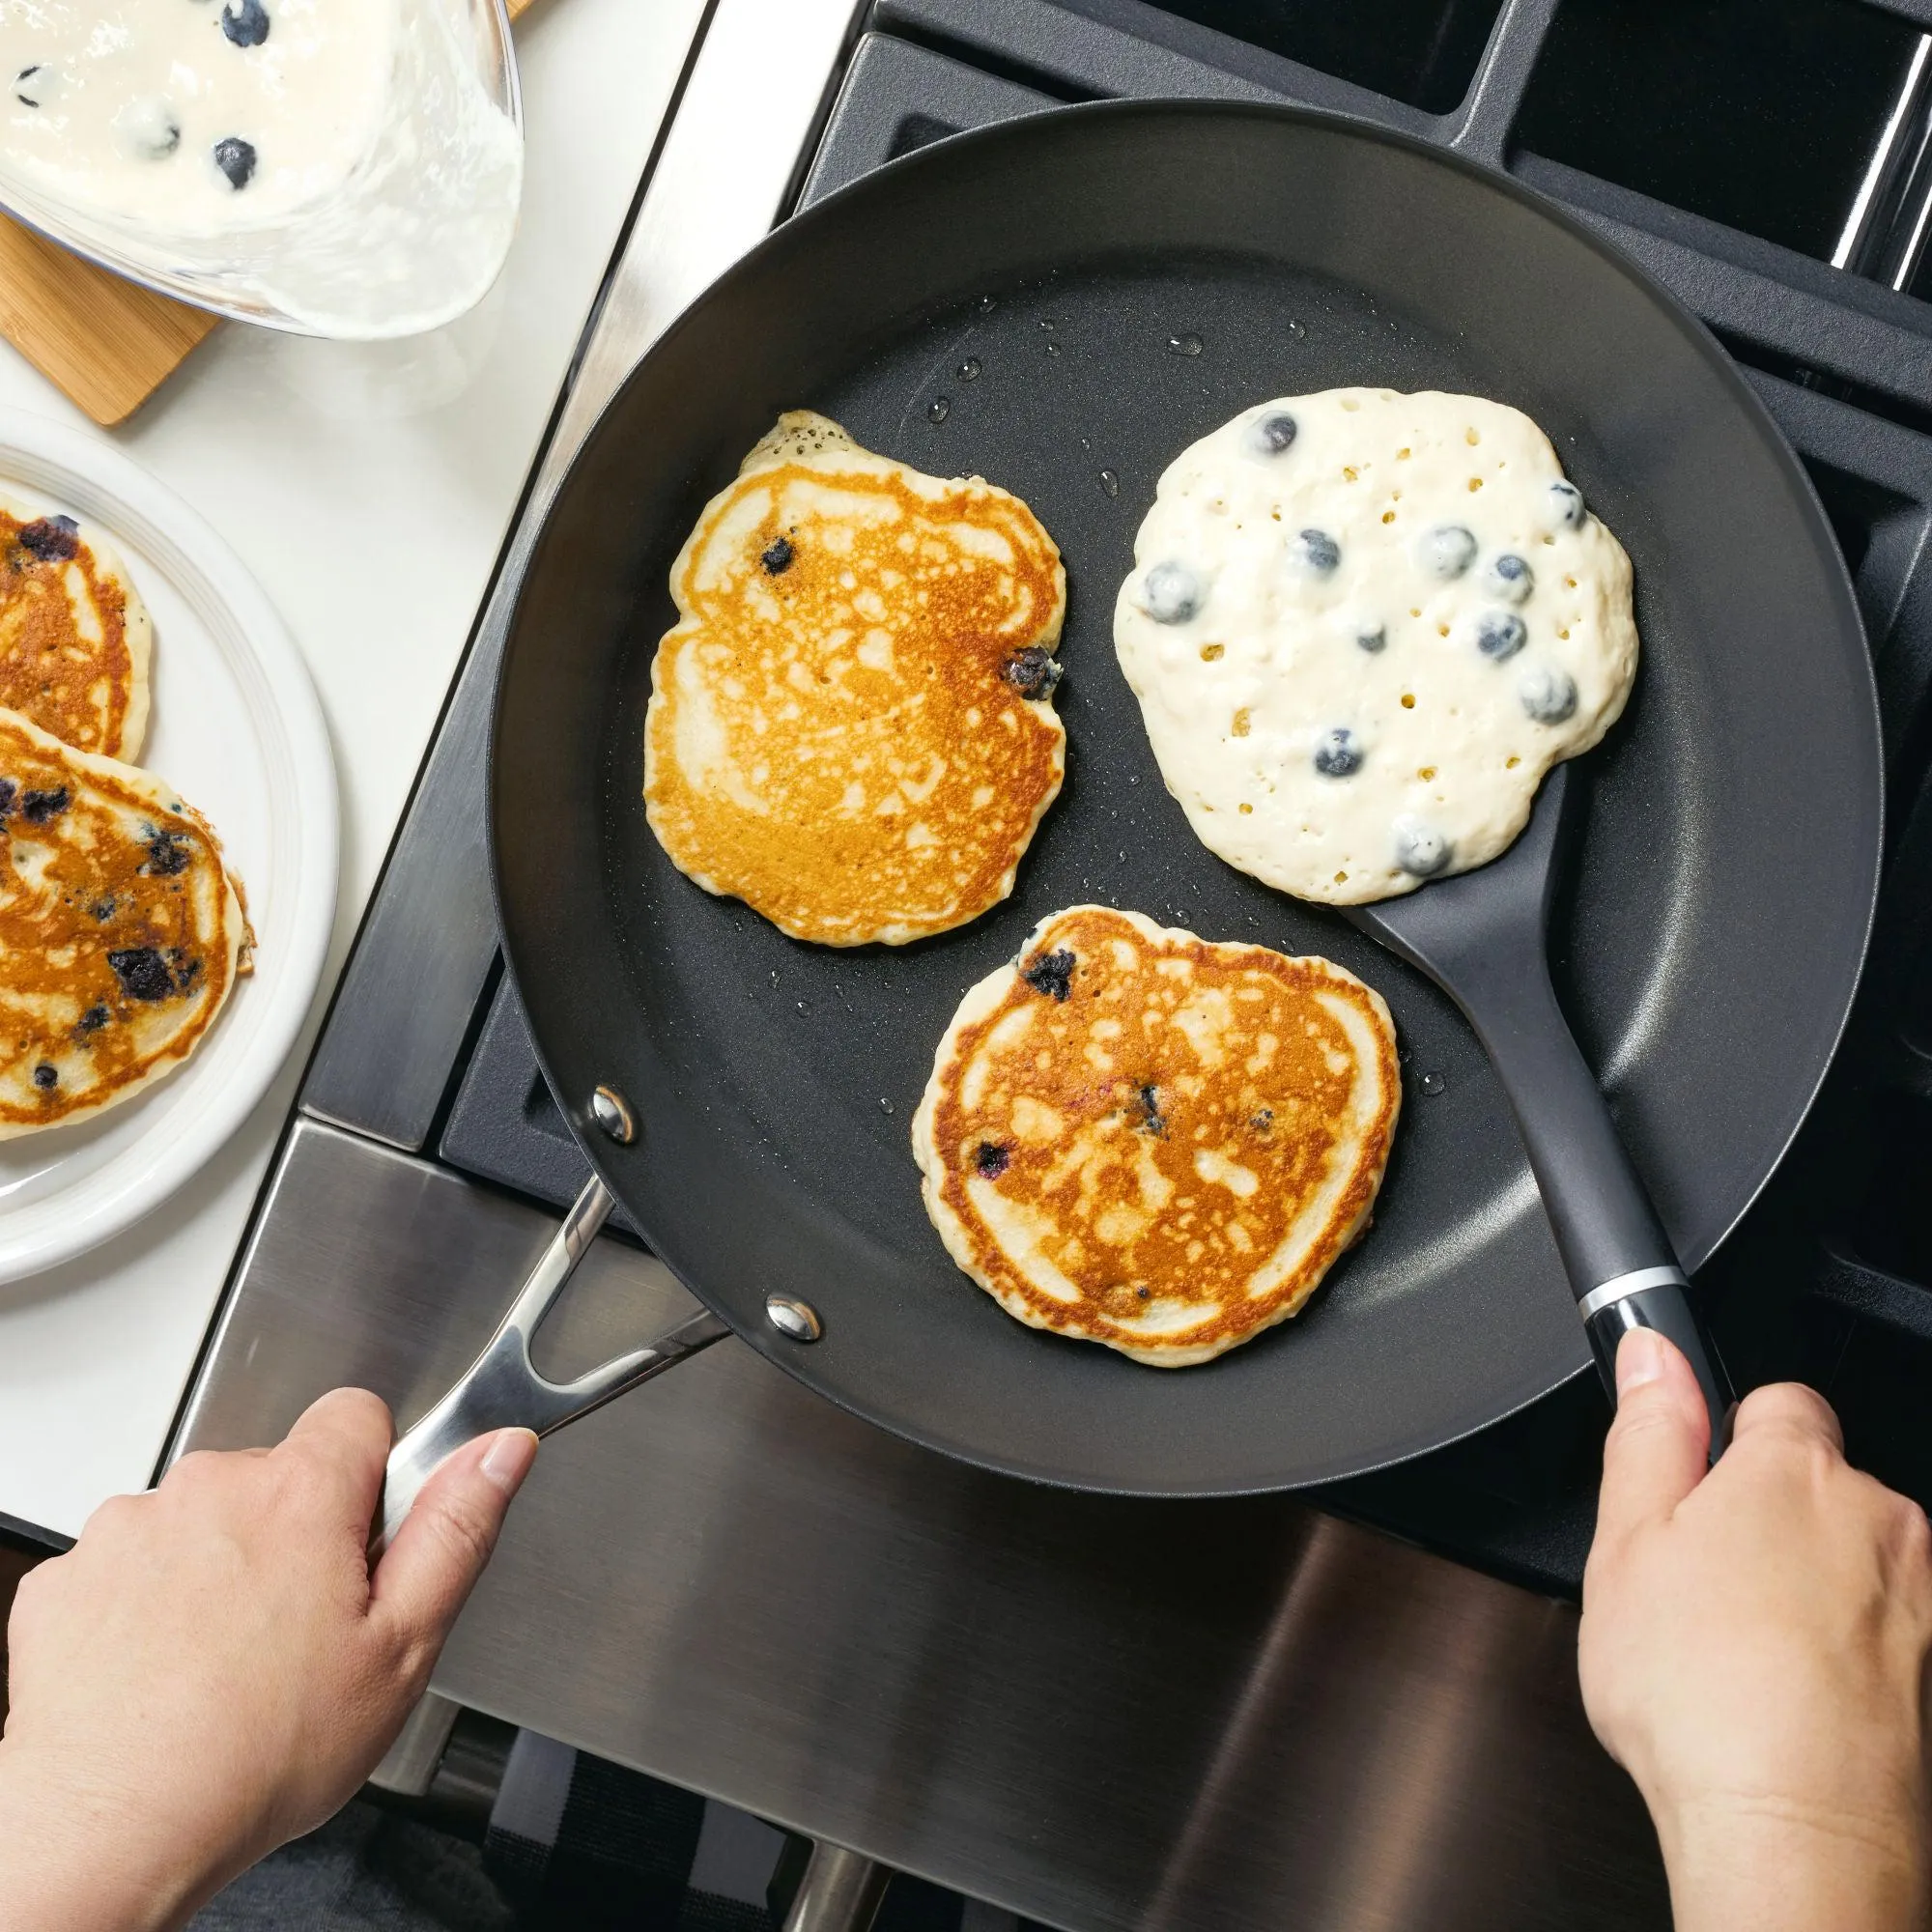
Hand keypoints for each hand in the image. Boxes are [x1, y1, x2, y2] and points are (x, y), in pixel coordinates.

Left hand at [0, 1390, 535, 1931]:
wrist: (112, 1834)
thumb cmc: (259, 1754)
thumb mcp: (402, 1647)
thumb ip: (456, 1530)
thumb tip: (501, 1448)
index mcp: (300, 1495)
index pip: (357, 1415)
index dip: (375, 1475)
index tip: (367, 1541)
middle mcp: (209, 1490)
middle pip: (278, 1475)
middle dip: (296, 1533)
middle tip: (304, 1628)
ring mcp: (129, 1530)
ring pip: (202, 1521)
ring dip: (219, 1568)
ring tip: (228, 1663)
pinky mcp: (65, 1580)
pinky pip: (128, 1565)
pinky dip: (146, 1606)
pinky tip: (165, 1673)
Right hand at [1580, 1330, 1931, 1931]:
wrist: (1796, 1833)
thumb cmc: (1705, 1696)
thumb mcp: (1626, 1541)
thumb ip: (1648, 1432)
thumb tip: (1651, 1354)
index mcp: (1796, 1469)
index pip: (1773, 1400)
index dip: (1721, 1441)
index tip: (1689, 1489)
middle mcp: (1879, 1517)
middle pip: (1812, 1485)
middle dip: (1758, 1520)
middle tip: (1693, 1583)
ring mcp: (1922, 1598)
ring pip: (1846, 1561)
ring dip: (1800, 1587)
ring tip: (1734, 1653)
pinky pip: (1876, 1629)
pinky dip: (1834, 1650)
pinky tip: (1780, 1695)